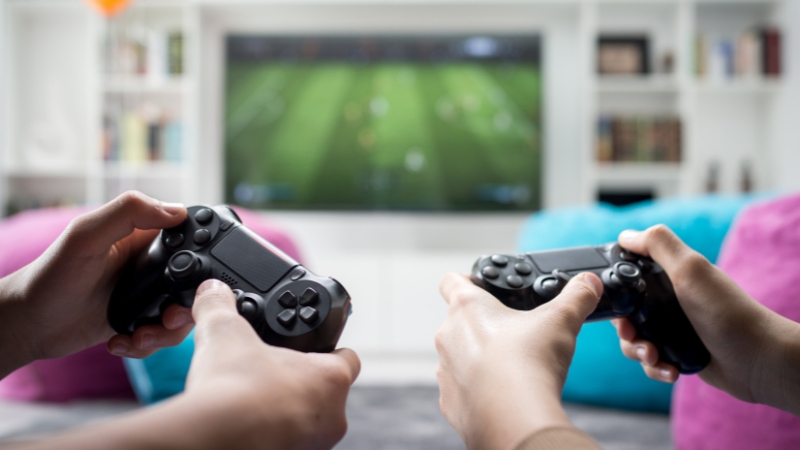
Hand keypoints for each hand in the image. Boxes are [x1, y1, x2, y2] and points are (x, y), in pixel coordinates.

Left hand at [0, 191, 192, 376]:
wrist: (30, 325)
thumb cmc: (49, 276)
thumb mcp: (85, 235)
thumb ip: (128, 213)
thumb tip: (176, 211)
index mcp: (144, 235)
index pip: (192, 236)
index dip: (203, 255)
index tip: (193, 278)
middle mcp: (151, 263)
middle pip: (197, 281)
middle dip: (187, 307)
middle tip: (167, 318)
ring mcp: (149, 293)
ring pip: (184, 313)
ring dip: (167, 332)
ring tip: (139, 336)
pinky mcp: (142, 320)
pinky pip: (165, 336)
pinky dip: (150, 345)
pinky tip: (123, 342)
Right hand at [180, 279, 359, 448]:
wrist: (213, 441)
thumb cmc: (233, 390)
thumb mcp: (224, 333)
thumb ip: (220, 307)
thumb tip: (211, 290)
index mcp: (331, 378)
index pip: (348, 358)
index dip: (329, 347)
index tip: (310, 345)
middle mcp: (332, 416)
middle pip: (326, 391)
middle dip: (301, 381)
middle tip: (273, 371)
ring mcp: (314, 445)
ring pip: (309, 420)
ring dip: (288, 409)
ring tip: (255, 397)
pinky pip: (289, 441)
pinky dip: (273, 432)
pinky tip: (248, 422)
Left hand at [435, 272, 602, 449]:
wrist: (515, 417)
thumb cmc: (529, 361)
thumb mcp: (561, 320)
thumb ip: (576, 296)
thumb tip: (589, 283)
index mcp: (467, 308)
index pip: (451, 281)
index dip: (467, 280)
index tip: (483, 287)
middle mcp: (448, 336)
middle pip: (459, 322)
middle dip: (484, 325)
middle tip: (513, 333)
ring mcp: (445, 371)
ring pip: (458, 357)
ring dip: (478, 358)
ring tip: (511, 366)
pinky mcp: (450, 402)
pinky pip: (461, 390)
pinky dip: (478, 389)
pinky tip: (502, 393)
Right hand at [612, 225, 799, 413]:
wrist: (756, 360)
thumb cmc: (726, 312)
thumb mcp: (690, 269)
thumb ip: (658, 245)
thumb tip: (625, 235)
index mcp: (669, 277)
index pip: (628, 279)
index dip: (616, 291)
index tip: (618, 305)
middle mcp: (669, 302)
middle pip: (625, 314)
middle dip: (625, 329)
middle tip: (633, 334)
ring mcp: (672, 329)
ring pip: (634, 341)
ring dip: (638, 351)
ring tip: (654, 356)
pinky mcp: (677, 354)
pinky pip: (651, 362)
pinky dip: (656, 368)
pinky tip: (671, 369)